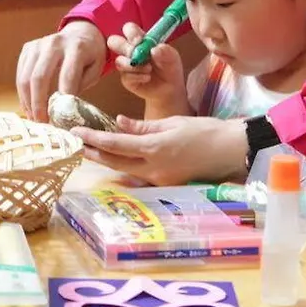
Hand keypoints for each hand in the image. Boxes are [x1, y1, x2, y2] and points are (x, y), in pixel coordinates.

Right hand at [17, 20, 106, 120]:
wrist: (80, 33)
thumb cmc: (90, 56)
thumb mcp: (95, 69)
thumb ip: (81, 85)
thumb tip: (64, 108)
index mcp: (76, 48)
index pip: (66, 76)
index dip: (62, 99)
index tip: (60, 119)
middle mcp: (54, 43)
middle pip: (39, 77)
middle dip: (38, 104)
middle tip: (42, 122)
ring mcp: (38, 44)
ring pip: (26, 77)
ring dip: (27, 101)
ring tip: (34, 118)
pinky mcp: (28, 48)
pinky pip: (20, 74)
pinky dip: (23, 93)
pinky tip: (29, 106)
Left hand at [73, 115, 246, 185]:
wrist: (231, 151)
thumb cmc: (205, 131)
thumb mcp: (172, 122)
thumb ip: (142, 127)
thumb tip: (117, 123)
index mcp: (155, 149)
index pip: (115, 145)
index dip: (93, 139)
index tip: (75, 132)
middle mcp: (154, 168)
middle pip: (114, 162)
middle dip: (92, 153)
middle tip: (74, 144)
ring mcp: (159, 179)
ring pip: (125, 170)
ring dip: (106, 161)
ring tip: (89, 150)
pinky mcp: (166, 183)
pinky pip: (139, 174)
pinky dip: (124, 165)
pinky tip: (115, 158)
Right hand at [108, 22, 185, 110]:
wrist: (170, 88)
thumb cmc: (170, 67)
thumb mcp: (173, 58)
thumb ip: (166, 51)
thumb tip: (155, 49)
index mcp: (140, 40)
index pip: (129, 29)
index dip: (131, 33)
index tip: (140, 41)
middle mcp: (130, 50)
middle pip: (114, 41)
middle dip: (125, 48)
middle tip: (138, 54)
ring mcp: (126, 65)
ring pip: (119, 61)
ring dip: (134, 66)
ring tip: (149, 69)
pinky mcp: (126, 79)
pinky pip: (125, 76)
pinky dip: (137, 77)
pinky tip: (147, 78)